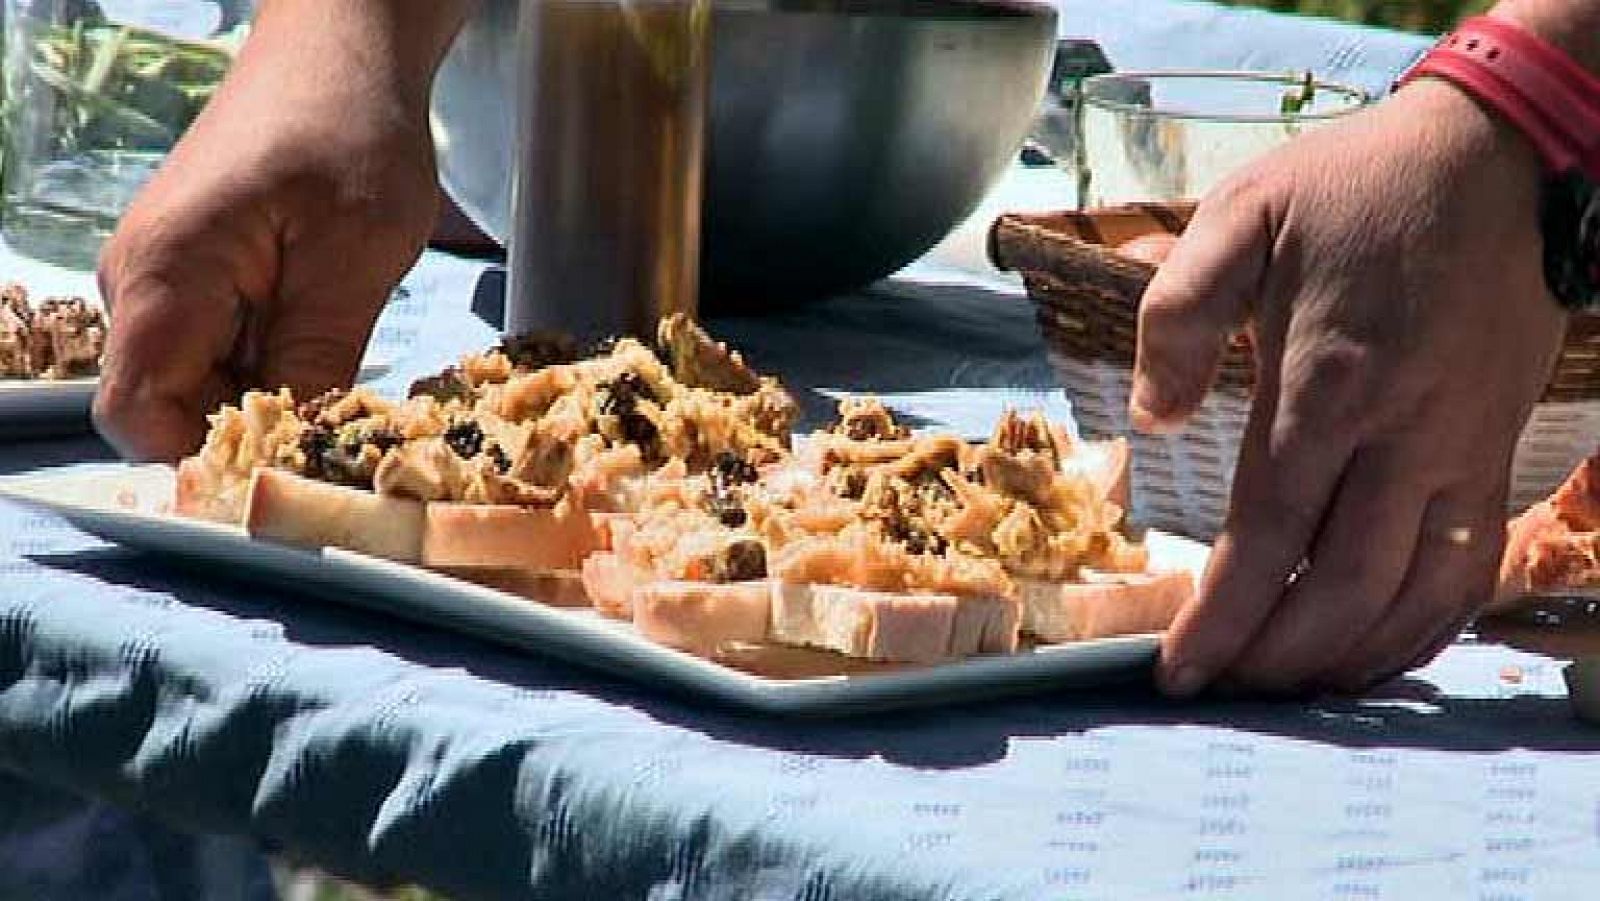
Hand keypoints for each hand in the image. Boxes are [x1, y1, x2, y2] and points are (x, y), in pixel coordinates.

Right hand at [94, 0, 467, 460]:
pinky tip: (324, 334)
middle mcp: (140, 282)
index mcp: (163, 275)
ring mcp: (163, 280)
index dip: (203, 460)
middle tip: (339, 422)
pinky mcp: (195, 277)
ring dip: (268, 393)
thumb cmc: (347, 130)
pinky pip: (218, 349)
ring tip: (340, 360)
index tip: (283, 470)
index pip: (138, 414)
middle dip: (251, 429)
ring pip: (199, 383)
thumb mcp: (355, 256)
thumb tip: (294, 451)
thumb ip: (316, 358)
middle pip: (169, 408)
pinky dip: (271, 360)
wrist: (340, 56)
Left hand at [1132, 78, 1566, 696]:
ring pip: (1418, 593)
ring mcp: (1463, 448)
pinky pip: (1472, 568)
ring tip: (1285, 687)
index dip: (1222, 615)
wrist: (1496, 156)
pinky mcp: (1496, 450)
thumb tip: (1151, 419)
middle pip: (1345, 585)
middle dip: (1277, 656)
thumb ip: (1178, 313)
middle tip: (1220, 690)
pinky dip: (1427, 628)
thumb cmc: (1354, 187)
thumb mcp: (1241, 214)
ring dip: (1350, 658)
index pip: (1270, 532)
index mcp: (1329, 382)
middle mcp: (1405, 432)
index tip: (1176, 669)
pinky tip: (1376, 650)